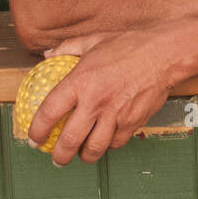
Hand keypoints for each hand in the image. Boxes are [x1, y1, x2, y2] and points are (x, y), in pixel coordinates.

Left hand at [28, 28, 175, 165]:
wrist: (165, 53)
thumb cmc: (129, 44)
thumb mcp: (93, 40)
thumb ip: (67, 48)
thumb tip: (47, 55)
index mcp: (80, 82)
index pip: (50, 112)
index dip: (37, 130)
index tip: (33, 138)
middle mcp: (96, 102)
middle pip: (70, 140)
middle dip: (58, 155)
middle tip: (55, 158)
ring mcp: (116, 115)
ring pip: (94, 148)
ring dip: (83, 156)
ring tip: (79, 156)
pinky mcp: (133, 122)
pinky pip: (116, 142)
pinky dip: (108, 146)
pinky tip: (104, 142)